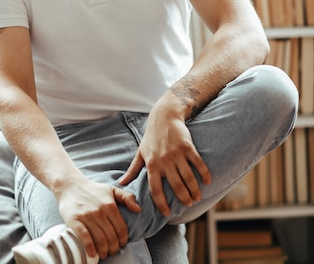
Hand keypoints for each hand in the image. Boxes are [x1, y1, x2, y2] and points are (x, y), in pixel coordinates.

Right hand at [57, 177, 140, 258]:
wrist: (70, 186)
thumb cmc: (93, 190)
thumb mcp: (111, 190)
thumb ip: (127, 198)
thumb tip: (138, 210)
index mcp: (110, 205)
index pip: (121, 229)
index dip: (123, 240)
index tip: (121, 244)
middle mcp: (100, 211)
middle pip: (111, 237)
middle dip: (114, 248)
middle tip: (112, 251)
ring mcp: (87, 216)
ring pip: (100, 240)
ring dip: (104, 251)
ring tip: (104, 253)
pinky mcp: (75, 220)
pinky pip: (85, 238)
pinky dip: (90, 248)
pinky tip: (93, 253)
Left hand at [119, 96, 210, 215]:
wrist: (164, 117)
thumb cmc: (151, 137)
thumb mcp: (140, 153)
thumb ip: (132, 170)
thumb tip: (121, 183)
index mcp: (151, 165)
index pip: (155, 190)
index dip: (161, 204)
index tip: (167, 212)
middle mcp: (164, 161)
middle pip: (176, 187)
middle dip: (184, 199)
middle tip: (188, 204)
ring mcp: (176, 154)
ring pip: (188, 178)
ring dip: (194, 190)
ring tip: (197, 197)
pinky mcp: (187, 147)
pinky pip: (198, 164)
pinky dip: (204, 174)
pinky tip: (207, 181)